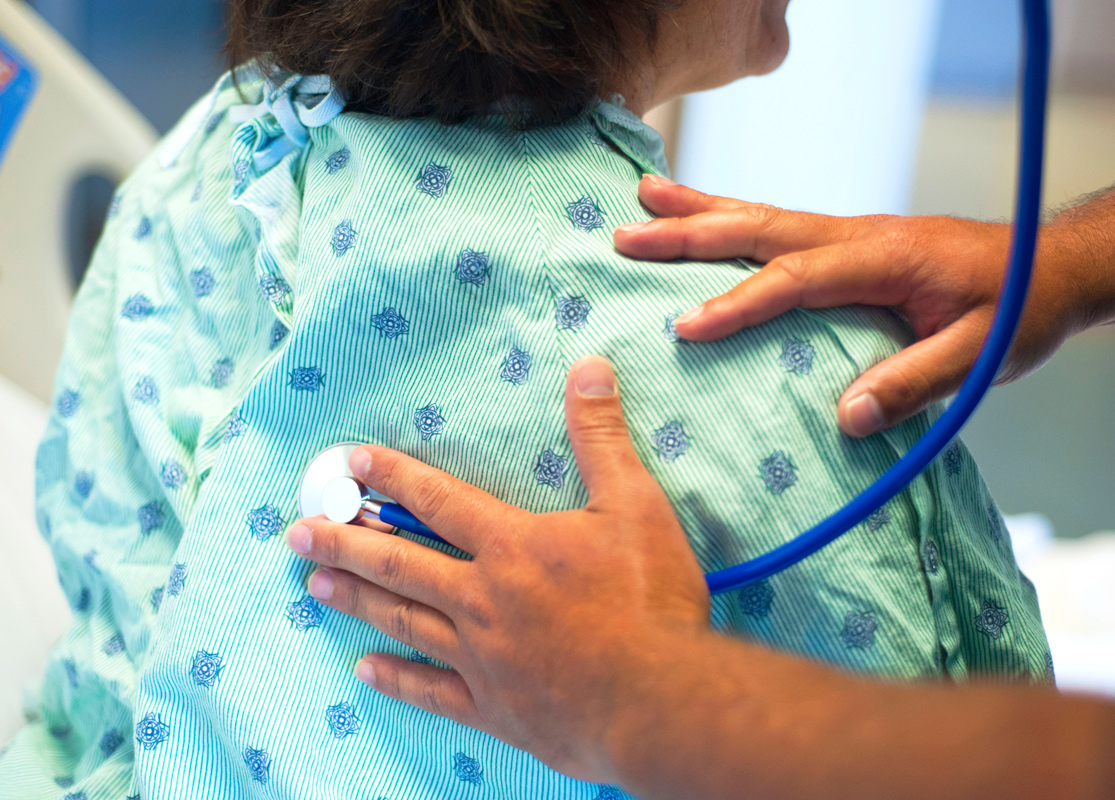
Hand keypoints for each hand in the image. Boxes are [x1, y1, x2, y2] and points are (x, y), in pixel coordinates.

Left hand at [285, 355, 710, 782]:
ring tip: (313, 584)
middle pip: (400, 562)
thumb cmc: (649, 599)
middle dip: (344, 541)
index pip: (438, 500)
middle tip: (297, 531)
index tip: (349, 463)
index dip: (392, 476)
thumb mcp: (634, 503)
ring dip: (356, 597)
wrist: (661, 699)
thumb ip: (601, 436)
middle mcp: (483, 598)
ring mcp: (482, 657)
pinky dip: (396, 677)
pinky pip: (431, 691)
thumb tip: (587, 367)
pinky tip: (364, 669)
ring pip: (404, 619)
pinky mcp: (494, 708)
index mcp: (512, 546)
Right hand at [614, 176, 1092, 436]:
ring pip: (763, 215)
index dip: (738, 303)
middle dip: (690, 232)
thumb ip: (915, 382)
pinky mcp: (850, 242)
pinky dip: (733, 216)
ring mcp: (851, 233)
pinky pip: (779, 224)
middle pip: (761, 228)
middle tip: (626, 234)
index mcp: (884, 261)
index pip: (797, 280)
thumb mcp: (981, 355)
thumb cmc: (1020, 310)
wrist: (1054, 265)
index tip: (685, 326)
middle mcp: (858, 236)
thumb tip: (844, 417)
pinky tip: (705, 217)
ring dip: (701, 210)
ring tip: (644, 197)